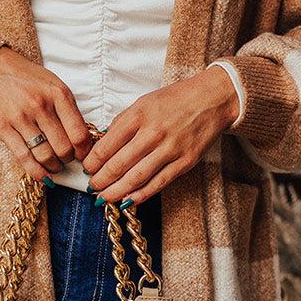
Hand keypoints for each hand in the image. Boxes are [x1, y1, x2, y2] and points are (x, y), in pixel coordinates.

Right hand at [0, 45, 92, 180]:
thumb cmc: (28, 79)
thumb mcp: (54, 86)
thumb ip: (68, 110)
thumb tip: (82, 141)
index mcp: (58, 94)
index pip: (79, 133)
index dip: (84, 151)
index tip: (83, 155)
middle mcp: (40, 105)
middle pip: (63, 148)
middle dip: (68, 159)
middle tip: (66, 159)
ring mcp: (21, 118)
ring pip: (45, 156)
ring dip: (54, 167)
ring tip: (55, 166)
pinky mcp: (4, 128)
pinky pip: (24, 158)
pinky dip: (37, 172)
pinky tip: (44, 176)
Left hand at [83, 66, 239, 205]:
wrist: (212, 99)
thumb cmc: (175, 100)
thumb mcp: (144, 103)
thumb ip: (123, 123)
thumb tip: (102, 145)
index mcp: (139, 115)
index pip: (107, 144)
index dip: (93, 161)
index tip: (87, 169)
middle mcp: (153, 132)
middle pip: (119, 164)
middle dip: (101, 180)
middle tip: (92, 188)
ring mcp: (170, 149)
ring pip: (136, 177)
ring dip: (116, 191)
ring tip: (104, 198)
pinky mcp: (184, 162)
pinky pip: (158, 183)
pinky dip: (140, 194)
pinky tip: (127, 201)